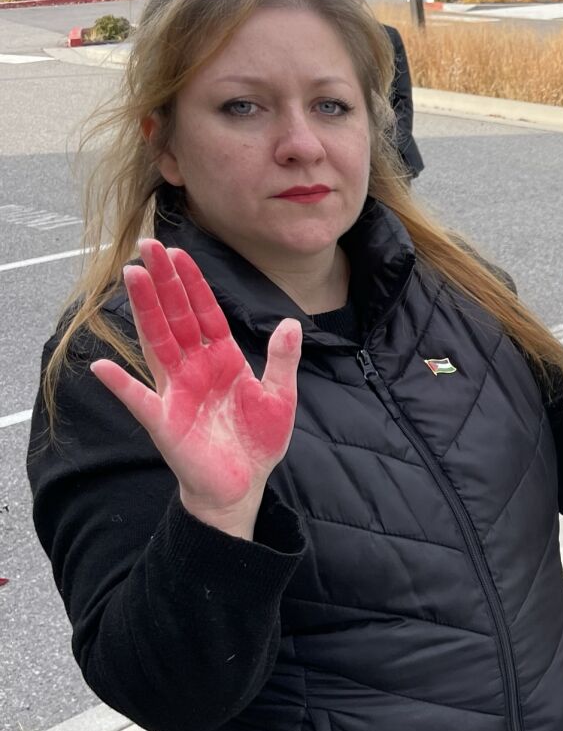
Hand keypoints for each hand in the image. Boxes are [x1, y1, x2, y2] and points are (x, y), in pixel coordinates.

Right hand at [91, 240, 299, 539]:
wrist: (244, 484)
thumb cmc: (257, 441)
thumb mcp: (280, 397)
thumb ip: (283, 360)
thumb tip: (290, 323)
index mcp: (223, 359)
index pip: (204, 312)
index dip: (192, 283)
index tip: (178, 252)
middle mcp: (195, 368)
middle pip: (176, 317)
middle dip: (164, 282)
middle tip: (148, 246)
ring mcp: (176, 391)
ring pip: (157, 343)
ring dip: (144, 311)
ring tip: (132, 276)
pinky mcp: (165, 422)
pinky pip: (139, 401)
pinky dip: (121, 386)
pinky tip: (103, 369)